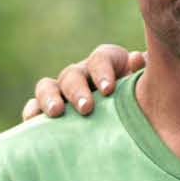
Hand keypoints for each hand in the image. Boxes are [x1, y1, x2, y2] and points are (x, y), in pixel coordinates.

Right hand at [22, 44, 144, 120]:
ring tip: (56, 112)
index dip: (102, 72)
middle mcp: (83, 74)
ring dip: (50, 98)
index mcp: (108, 63)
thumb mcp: (148, 86)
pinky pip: (35, 106)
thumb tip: (137, 59)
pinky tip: (31, 121)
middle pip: (72, 74)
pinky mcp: (50, 109)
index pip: (101, 59)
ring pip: (48, 86)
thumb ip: (142, 72)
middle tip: (86, 108)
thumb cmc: (144, 101)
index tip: (109, 90)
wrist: (135, 120)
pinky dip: (31, 111)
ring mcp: (63, 91)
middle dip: (77, 90)